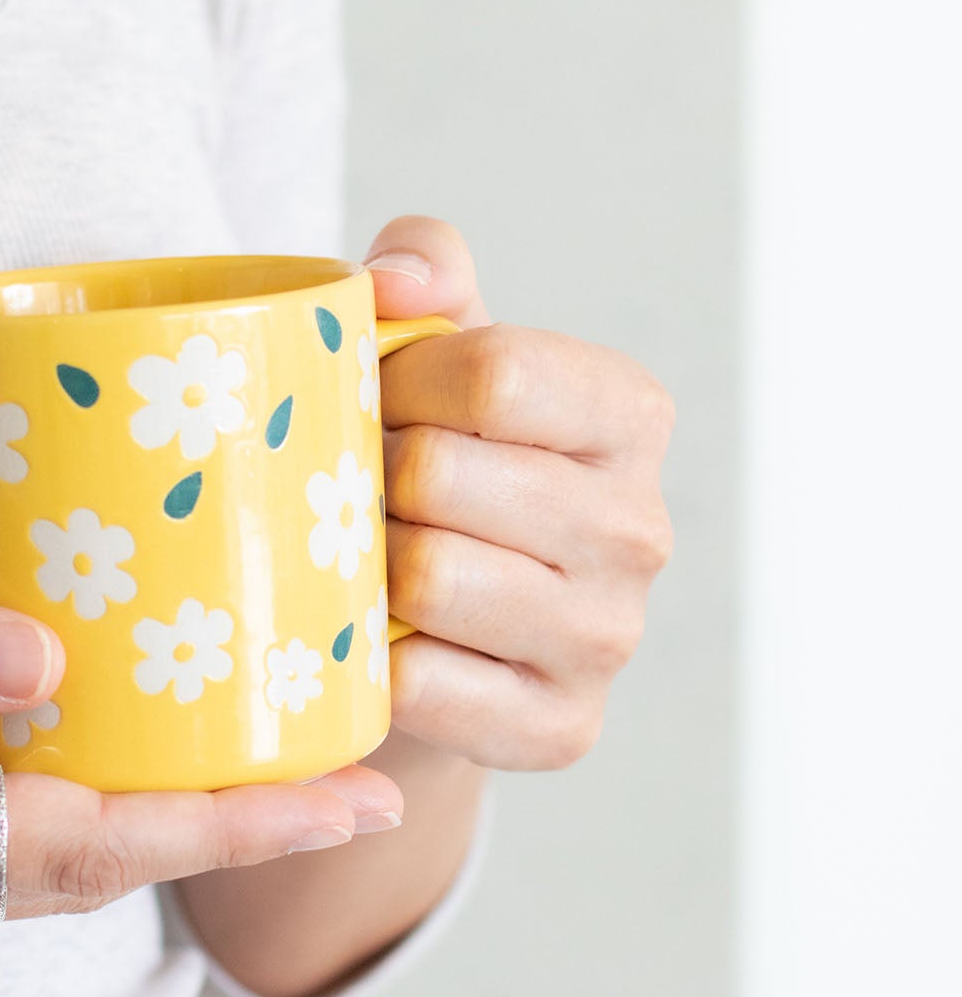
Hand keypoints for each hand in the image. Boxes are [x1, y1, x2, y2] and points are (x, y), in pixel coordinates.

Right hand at [0, 566, 398, 938]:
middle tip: (354, 785)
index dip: (229, 821)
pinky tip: (122, 762)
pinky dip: (85, 814)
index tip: (345, 796)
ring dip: (170, 828)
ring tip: (268, 772)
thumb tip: (42, 654)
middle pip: (99, 867)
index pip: (91, 838)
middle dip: (235, 833)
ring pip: (55, 867)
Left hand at [368, 216, 674, 769]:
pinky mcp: (560, 727)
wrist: (432, 631)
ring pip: (428, 577)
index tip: (373, 404)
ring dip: (363, 567)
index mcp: (627, 416)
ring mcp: (609, 637)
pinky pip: (419, 681)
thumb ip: (426, 268)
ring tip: (361, 557)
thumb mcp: (433, 350)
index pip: (494, 374)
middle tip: (355, 491)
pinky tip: (376, 640)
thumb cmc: (429, 470)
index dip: (398, 383)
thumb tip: (394, 280)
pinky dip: (372, 659)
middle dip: (369, 477)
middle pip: (443, 476)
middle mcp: (641, 528)